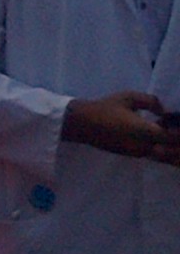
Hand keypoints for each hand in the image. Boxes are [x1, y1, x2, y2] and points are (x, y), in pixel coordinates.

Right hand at [64, 92, 179, 162]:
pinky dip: (161, 150)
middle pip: (171, 152)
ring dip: (170, 150)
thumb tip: (163, 111)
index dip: (178, 133)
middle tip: (175, 133)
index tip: (177, 124)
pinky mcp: (131, 155)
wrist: (83, 123)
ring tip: (169, 139)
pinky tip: (159, 140)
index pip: (172, 138)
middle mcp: (144, 146)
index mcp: (145, 130)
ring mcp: (138, 153)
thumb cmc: (105, 108)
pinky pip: (153, 155)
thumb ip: (150, 101)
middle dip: (176, 145)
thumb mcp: (128, 97)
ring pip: (163, 156)